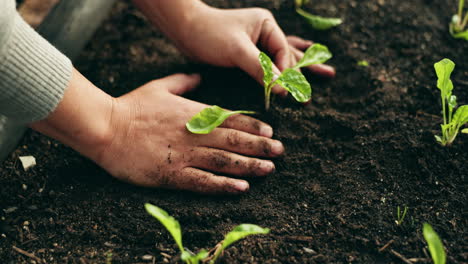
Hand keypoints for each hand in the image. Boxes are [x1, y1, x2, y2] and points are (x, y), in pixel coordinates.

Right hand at [96, 74, 283, 193]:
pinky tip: (242, 187)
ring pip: (224, 161)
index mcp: (193, 113)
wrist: (105, 128)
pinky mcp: (172, 175)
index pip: (230, 119)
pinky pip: (203, 181)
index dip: (253, 126)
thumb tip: (200, 75)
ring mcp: (184, 155)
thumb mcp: (160, 86)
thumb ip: (184, 81)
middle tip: (280, 152)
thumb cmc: (132, 106)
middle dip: (260, 146)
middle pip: (234, 141)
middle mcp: (194, 134)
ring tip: (269, 169)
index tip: (271, 132)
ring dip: (249, 165)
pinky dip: (224, 185)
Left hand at [133, 1, 334, 94]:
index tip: (285, 91)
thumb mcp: (237, 51)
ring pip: (285, 56)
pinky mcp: (249, 52)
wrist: (185, 29)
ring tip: (326, 72)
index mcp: (266, 25)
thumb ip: (260, 70)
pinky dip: (284, 66)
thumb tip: (282, 90)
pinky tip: (297, 64)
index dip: (286, 73)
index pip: (283, 53)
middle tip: (330, 75)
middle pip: (292, 52)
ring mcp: (258, 41)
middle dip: (308, 66)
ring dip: (302, 67)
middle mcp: (265, 32)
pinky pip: (271, 60)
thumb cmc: (210, 35)